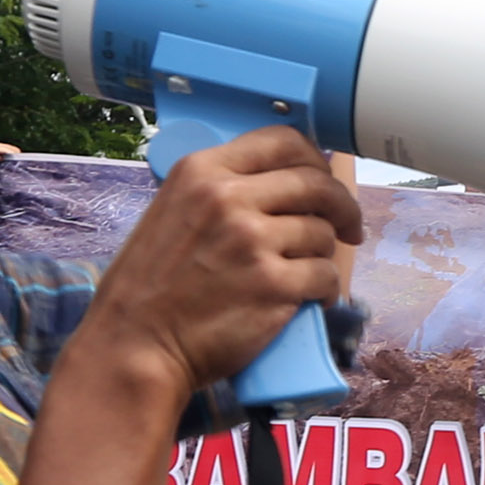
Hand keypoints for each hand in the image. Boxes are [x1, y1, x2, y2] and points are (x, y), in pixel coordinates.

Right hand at [74, 126, 363, 400]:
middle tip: (349, 228)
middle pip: (316, 184)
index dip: (316, 160)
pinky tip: (313, 299)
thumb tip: (280, 183)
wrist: (136, 344)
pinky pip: (325, 276)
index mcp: (203, 171)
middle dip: (342, 207)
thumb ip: (221, 191)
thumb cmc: (150, 285)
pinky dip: (326, 290)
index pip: (283, 141)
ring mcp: (252, 241)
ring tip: (307, 274)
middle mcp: (229, 198)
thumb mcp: (174, 211)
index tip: (326, 180)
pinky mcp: (273, 285)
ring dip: (325, 255)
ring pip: (322, 233)